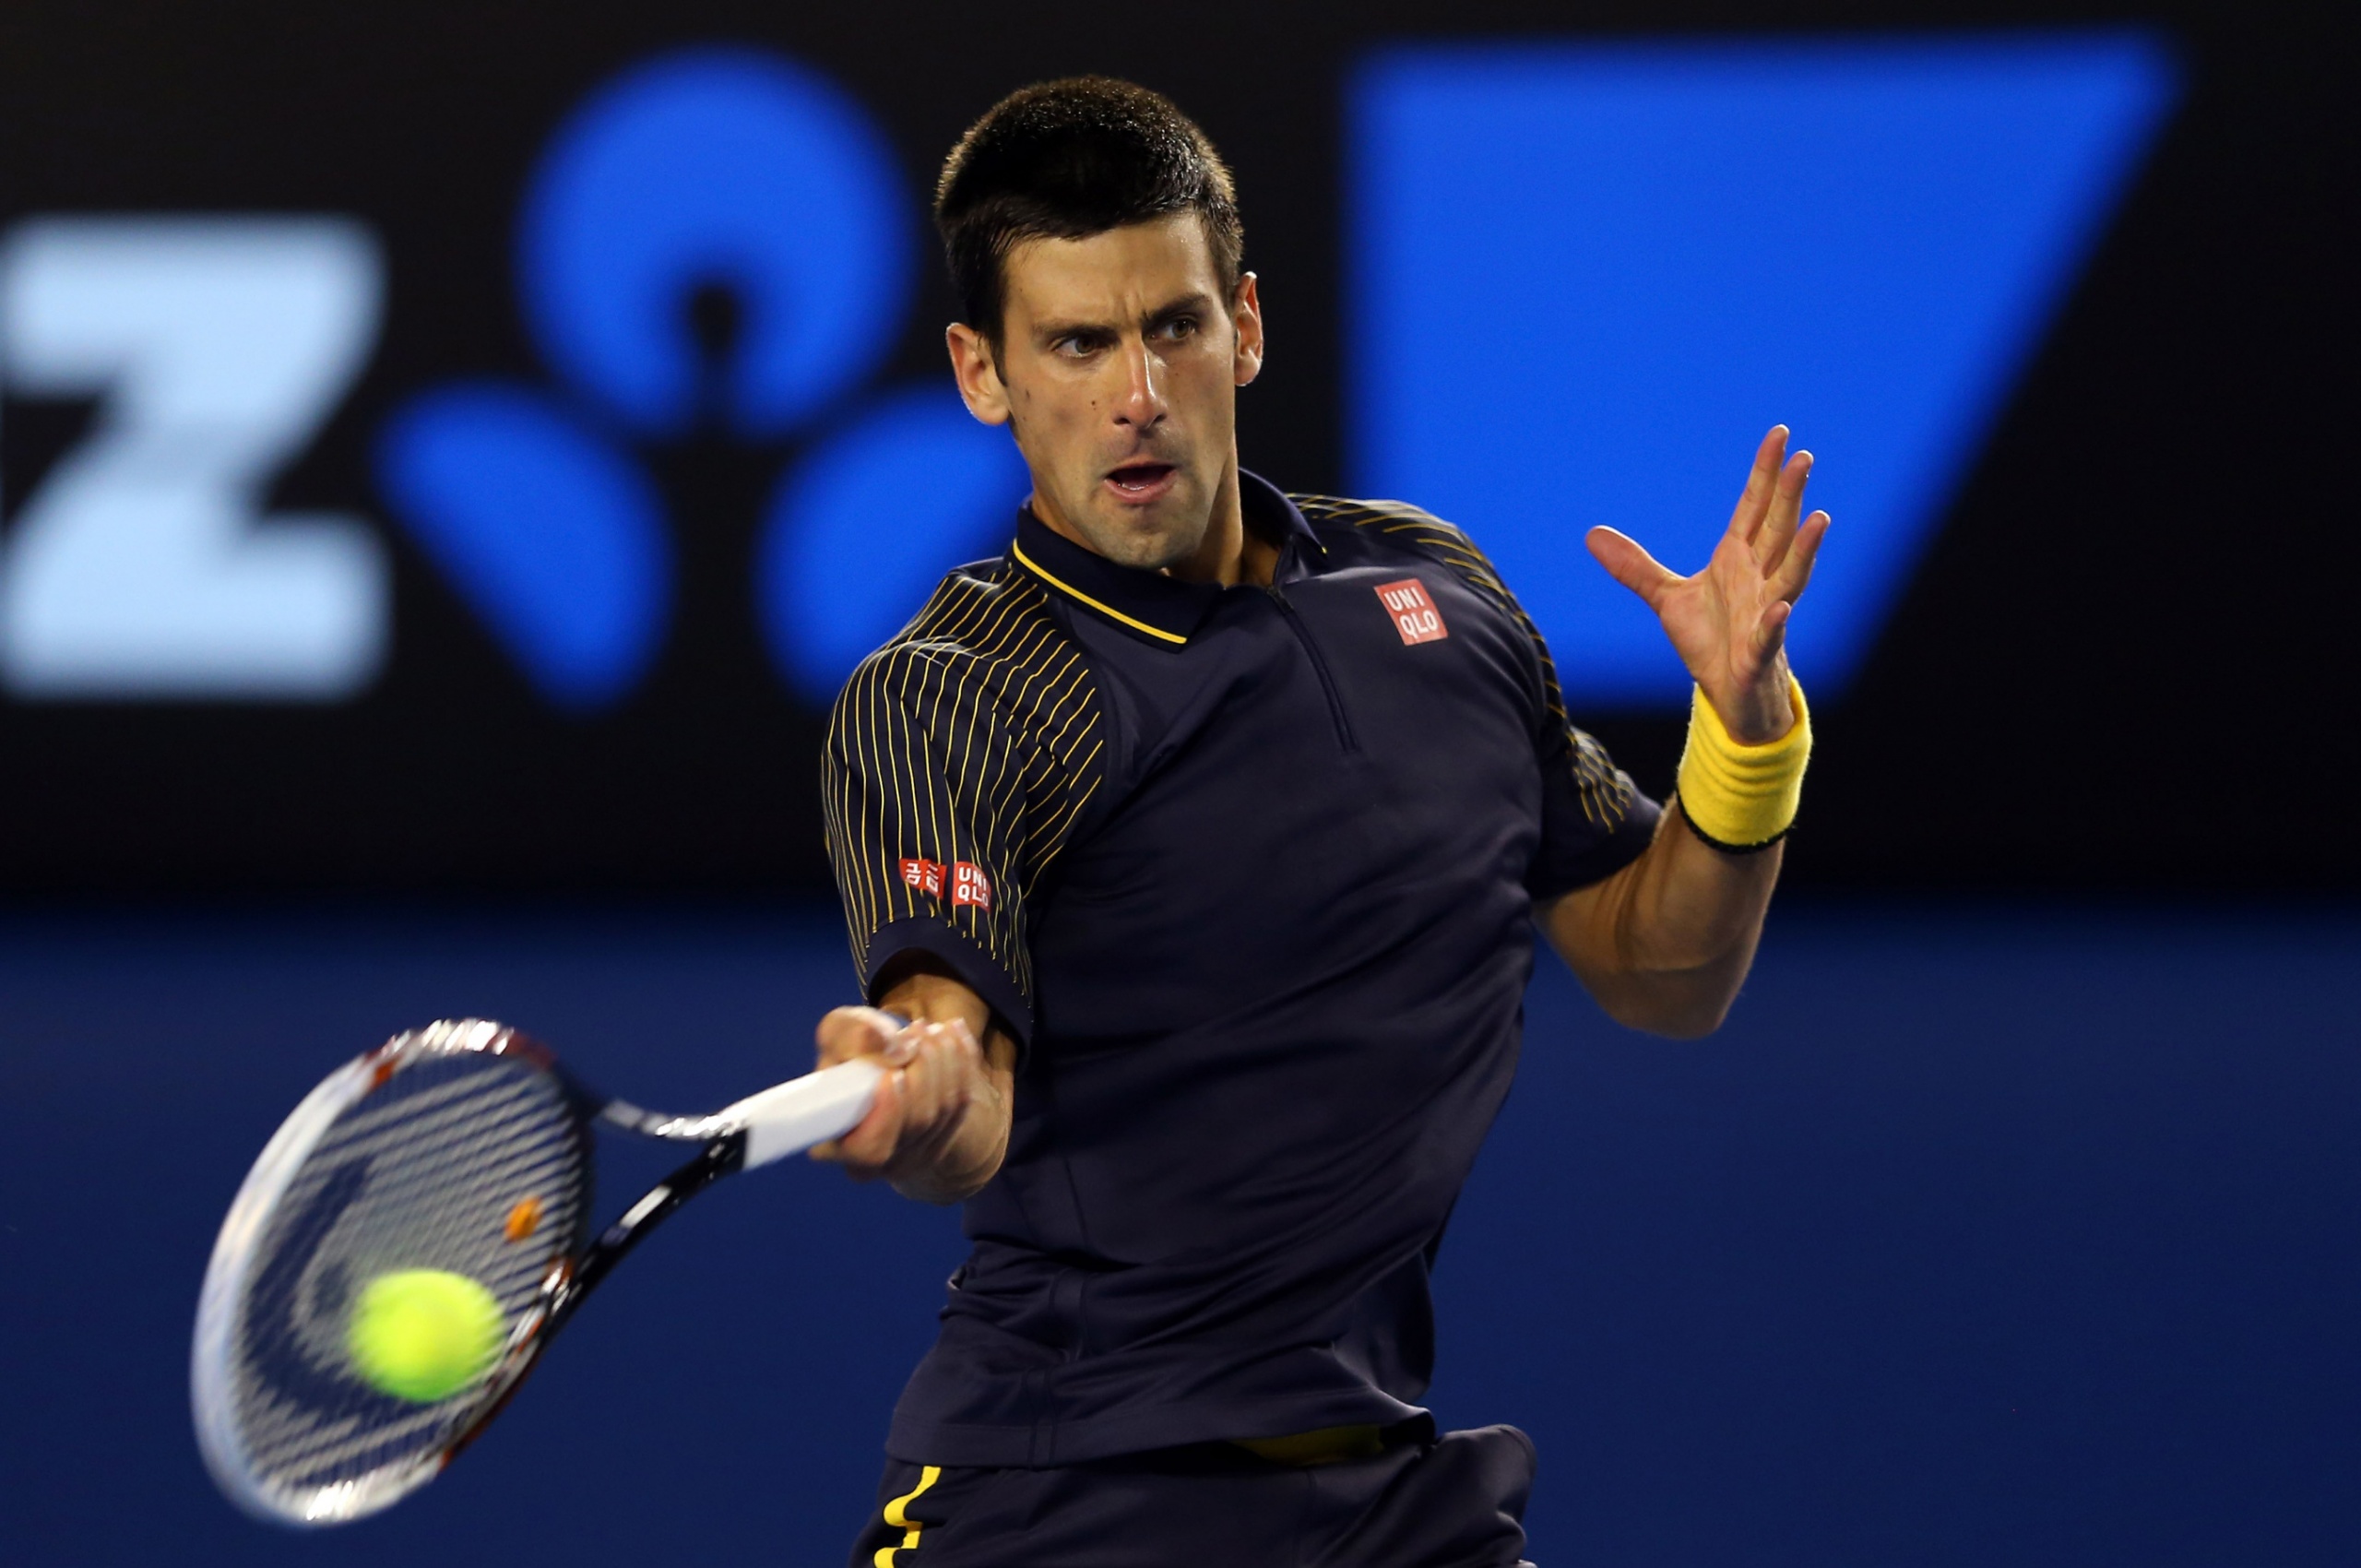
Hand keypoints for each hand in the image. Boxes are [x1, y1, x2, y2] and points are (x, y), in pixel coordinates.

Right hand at [809, 1001, 1006, 1201]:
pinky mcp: (944, 1136)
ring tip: (927, 1028)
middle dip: (922, 1068)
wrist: (874, 1065)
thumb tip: (895, 1049)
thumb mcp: (835, 1035)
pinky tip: (954, 1030)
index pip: (869, 1149)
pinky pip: (964, 1100)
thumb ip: (851, 1037)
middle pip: (918, 1121)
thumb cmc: (846, 1053)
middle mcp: (883, 1160)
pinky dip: (963, 1059)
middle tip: (913, 1031)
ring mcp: (918, 1152)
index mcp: (843, 1147)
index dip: (888, 1113)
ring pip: (945, 1109)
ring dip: (943, 1059)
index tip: (893, 1075)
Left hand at [1586, 426, 1828, 742]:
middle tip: (1804, 458)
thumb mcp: (1666, 598)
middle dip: (1790, 495)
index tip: (1780, 433)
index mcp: (1738, 558)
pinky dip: (1774, 621)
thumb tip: (1591, 534)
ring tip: (1820, 519)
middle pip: (1777, 529)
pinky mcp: (1759, 650)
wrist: (1727, 690)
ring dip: (1803, 549)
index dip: (1764, 471)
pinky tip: (1781, 608)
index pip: (1753, 506)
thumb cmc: (1709, 639)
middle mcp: (1758, 578)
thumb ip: (1635, 567)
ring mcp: (1764, 612)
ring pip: (1790, 575)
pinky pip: (1769, 633)